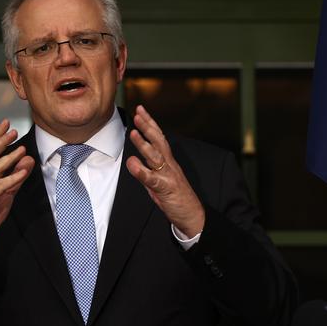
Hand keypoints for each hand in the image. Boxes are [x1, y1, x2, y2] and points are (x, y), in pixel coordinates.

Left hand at [126, 105, 204, 236]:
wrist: (193, 215)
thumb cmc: (175, 197)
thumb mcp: (159, 181)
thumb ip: (147, 170)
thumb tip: (133, 162)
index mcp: (168, 161)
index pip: (159, 138)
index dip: (150, 123)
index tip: (141, 110)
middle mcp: (170, 164)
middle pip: (159, 141)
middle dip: (148, 126)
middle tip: (138, 114)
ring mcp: (168, 175)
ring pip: (156, 157)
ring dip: (144, 144)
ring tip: (134, 133)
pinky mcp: (166, 189)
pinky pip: (153, 179)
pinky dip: (142, 171)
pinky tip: (133, 163)